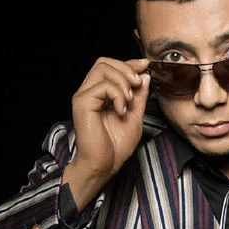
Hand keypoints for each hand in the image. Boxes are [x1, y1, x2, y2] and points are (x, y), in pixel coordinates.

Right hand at [63, 57, 150, 208]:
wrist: (104, 166)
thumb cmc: (116, 147)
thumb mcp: (135, 117)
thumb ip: (139, 97)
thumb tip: (144, 76)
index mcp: (100, 95)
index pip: (111, 67)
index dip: (129, 63)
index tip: (145, 66)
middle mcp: (89, 92)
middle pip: (104, 62)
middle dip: (126, 68)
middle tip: (138, 84)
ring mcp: (84, 96)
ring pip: (102, 68)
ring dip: (123, 80)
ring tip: (129, 101)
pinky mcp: (82, 103)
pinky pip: (103, 86)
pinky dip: (118, 95)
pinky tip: (121, 110)